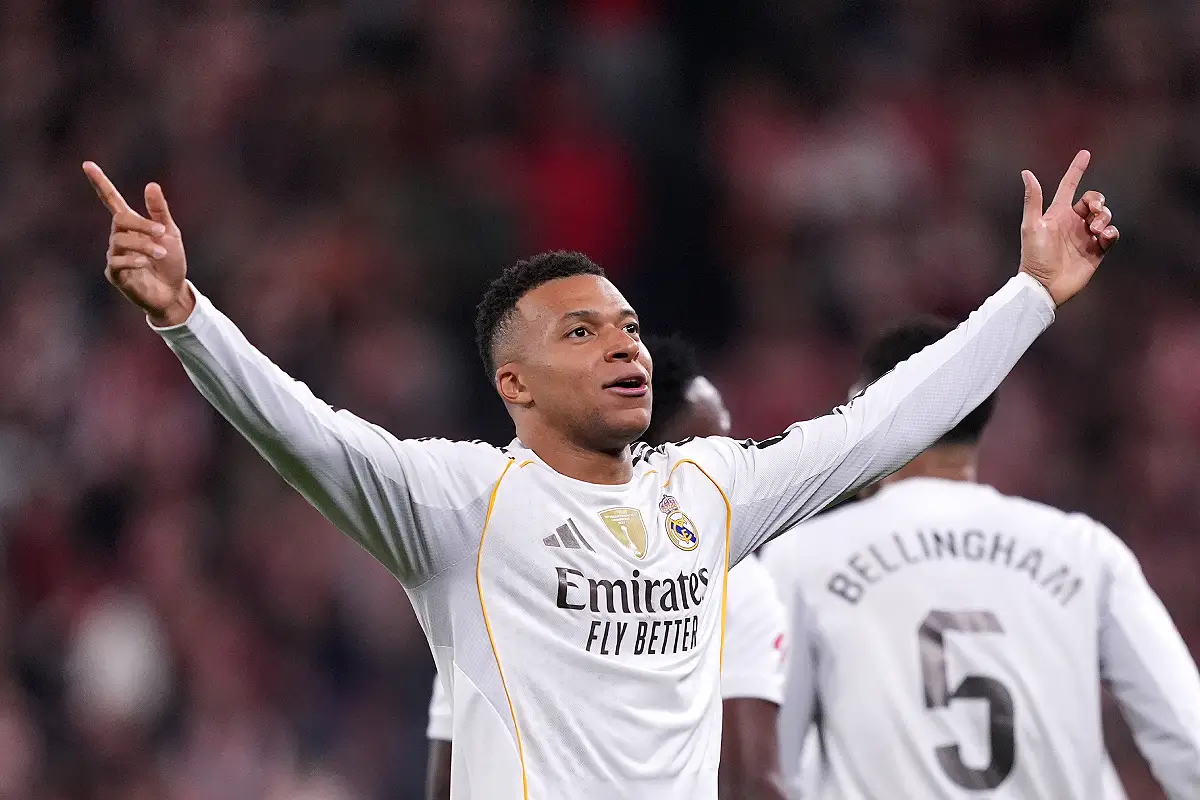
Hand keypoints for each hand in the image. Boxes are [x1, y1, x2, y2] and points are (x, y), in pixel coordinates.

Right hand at [83, 161, 193, 325]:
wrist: (173, 292)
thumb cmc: (171, 262)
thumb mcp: (170, 234)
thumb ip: (160, 212)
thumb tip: (151, 185)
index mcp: (131, 225)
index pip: (111, 200)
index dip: (100, 183)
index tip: (88, 164)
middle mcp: (119, 238)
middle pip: (120, 219)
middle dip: (141, 224)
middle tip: (162, 232)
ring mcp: (115, 256)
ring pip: (120, 241)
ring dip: (144, 245)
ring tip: (161, 253)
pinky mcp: (116, 275)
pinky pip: (116, 262)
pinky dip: (132, 260)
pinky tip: (145, 263)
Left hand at [1018, 150, 1118, 305]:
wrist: (1045, 286)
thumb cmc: (1034, 256)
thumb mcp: (1032, 225)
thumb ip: (1033, 200)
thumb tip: (1026, 172)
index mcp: (1057, 214)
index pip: (1069, 186)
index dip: (1077, 169)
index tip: (1085, 153)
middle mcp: (1072, 223)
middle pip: (1093, 200)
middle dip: (1097, 201)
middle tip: (1093, 211)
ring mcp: (1085, 237)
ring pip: (1104, 216)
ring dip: (1104, 218)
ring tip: (1095, 230)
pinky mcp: (1095, 251)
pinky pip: (1111, 235)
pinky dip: (1111, 232)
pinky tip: (1103, 237)